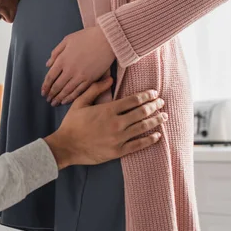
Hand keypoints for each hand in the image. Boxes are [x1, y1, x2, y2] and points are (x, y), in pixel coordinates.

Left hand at [42, 26, 114, 105]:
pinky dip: (71, 97)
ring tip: (55, 103)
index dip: (45, 86)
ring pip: (67, 91)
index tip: (43, 92)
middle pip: (57, 86)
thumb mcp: (67, 40)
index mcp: (62, 60)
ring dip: (60, 98)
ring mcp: (80, 76)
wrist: (107, 39)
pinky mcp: (91, 79)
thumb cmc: (86, 37)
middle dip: (51, 94)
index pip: (50, 77)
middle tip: (48, 100)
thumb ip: (56, 52)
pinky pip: (79, 91)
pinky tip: (67, 101)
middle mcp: (70, 70)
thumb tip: (48, 64)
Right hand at [44, 77, 166, 168]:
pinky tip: (157, 135)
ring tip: (164, 116)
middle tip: (161, 102)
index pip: (133, 100)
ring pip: (143, 127)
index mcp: (107, 110)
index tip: (154, 93)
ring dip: (156, 120)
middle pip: (141, 112)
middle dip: (154, 106)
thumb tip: (109, 78)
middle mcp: (116, 123)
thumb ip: (94, 89)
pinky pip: (138, 144)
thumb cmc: (72, 124)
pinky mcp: (118, 151)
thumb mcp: (79, 103)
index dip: (146, 96)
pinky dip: (150, 140)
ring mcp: (118, 138)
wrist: (66, 146)